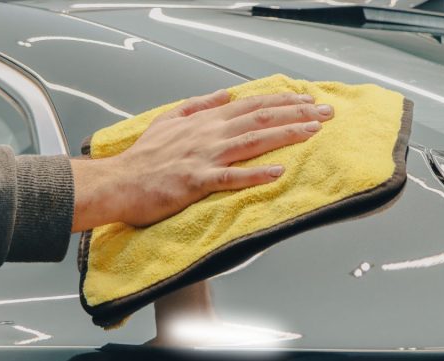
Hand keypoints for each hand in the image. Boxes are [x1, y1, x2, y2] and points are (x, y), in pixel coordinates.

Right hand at [70, 89, 332, 230]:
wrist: (118, 183)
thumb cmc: (142, 159)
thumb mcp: (168, 120)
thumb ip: (198, 106)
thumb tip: (222, 95)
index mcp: (205, 121)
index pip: (252, 105)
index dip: (283, 101)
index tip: (308, 101)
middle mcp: (209, 134)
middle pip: (261, 119)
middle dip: (297, 114)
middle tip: (326, 113)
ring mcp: (204, 157)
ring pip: (253, 141)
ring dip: (286, 135)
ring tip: (313, 132)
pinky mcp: (197, 181)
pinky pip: (232, 177)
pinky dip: (256, 173)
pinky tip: (279, 172)